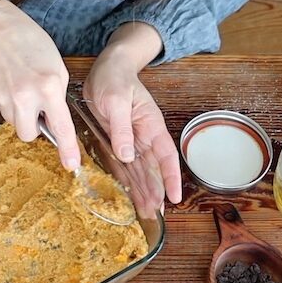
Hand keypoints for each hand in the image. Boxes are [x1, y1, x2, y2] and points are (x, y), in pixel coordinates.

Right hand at [0, 0, 80, 170]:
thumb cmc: (30, 41)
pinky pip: (1, 110)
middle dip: (33, 128)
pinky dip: (6, 102)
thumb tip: (51, 119)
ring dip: (19, 114)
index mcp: (49, 87)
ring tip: (20, 88)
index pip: (61, 126)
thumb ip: (56, 95)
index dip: (67, 149)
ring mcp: (3, 97)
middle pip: (28, 135)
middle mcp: (25, 96)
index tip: (72, 164)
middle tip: (36, 110)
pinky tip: (7, 82)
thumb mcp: (56, 66)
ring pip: (14, 123)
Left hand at [83, 46, 181, 204]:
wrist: (107, 67)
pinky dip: (126, 177)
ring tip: (143, 211)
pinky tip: (125, 192)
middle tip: (153, 215)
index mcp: (151, 125)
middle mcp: (144, 135)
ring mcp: (131, 138)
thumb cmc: (114, 79)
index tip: (174, 198)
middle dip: (155, 192)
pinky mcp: (117, 139)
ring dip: (141, 189)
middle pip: (153, 169)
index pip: (166, 156)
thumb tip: (127, 155)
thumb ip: (121, 128)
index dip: (170, 178)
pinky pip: (123, 162)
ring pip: (139, 169)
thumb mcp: (116, 101)